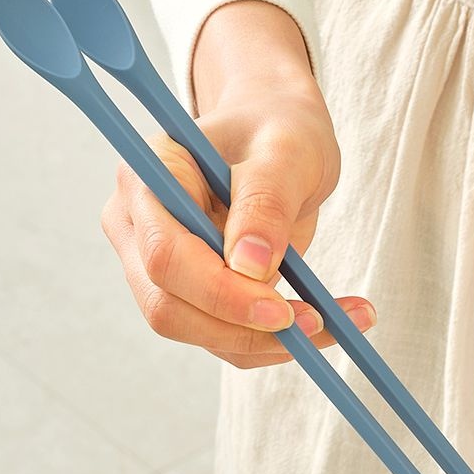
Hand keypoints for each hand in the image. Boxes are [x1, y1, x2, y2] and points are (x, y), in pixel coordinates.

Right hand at [100, 1, 375, 367]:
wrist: (280, 140)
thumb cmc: (278, 130)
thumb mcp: (286, 152)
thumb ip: (265, 202)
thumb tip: (250, 268)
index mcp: (147, 180)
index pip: (165, 254)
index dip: (220, 293)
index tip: (285, 312)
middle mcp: (138, 229)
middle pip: (169, 306)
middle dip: (244, 329)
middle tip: (318, 324)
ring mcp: (160, 268)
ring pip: (198, 332)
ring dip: (268, 343)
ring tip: (336, 325)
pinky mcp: (192, 296)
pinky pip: (227, 338)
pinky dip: (276, 343)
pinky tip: (329, 325)